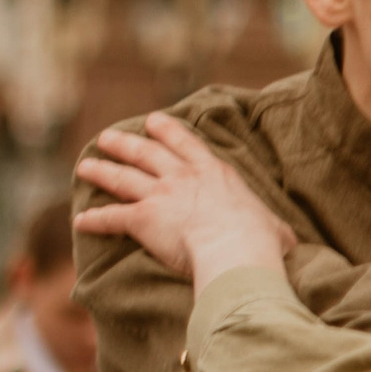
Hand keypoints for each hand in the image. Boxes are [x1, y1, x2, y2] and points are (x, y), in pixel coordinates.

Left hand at [74, 114, 294, 290]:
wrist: (236, 250)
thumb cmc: (260, 242)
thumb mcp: (274, 229)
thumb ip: (274, 231)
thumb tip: (289, 242)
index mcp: (214, 173)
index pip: (186, 144)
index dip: (167, 132)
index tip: (154, 122)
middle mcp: (183, 178)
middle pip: (147, 154)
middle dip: (126, 144)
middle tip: (108, 137)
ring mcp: (161, 196)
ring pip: (123, 179)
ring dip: (102, 171)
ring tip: (86, 166)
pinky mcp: (143, 219)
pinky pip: (112, 217)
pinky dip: (95, 219)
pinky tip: (81, 220)